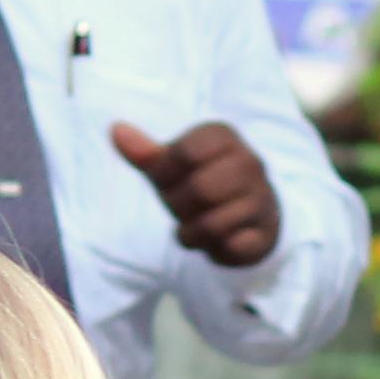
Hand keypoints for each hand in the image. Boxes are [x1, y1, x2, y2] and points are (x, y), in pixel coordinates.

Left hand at [113, 119, 282, 267]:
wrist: (250, 215)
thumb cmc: (202, 182)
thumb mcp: (170, 167)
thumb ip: (145, 153)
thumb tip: (116, 129)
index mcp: (223, 136)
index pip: (185, 152)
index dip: (164, 172)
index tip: (164, 179)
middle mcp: (249, 162)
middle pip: (200, 189)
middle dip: (177, 205)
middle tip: (178, 207)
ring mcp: (261, 198)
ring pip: (213, 224)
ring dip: (190, 233)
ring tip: (192, 228)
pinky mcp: (264, 232)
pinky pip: (231, 246)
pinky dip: (213, 249)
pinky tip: (215, 241)